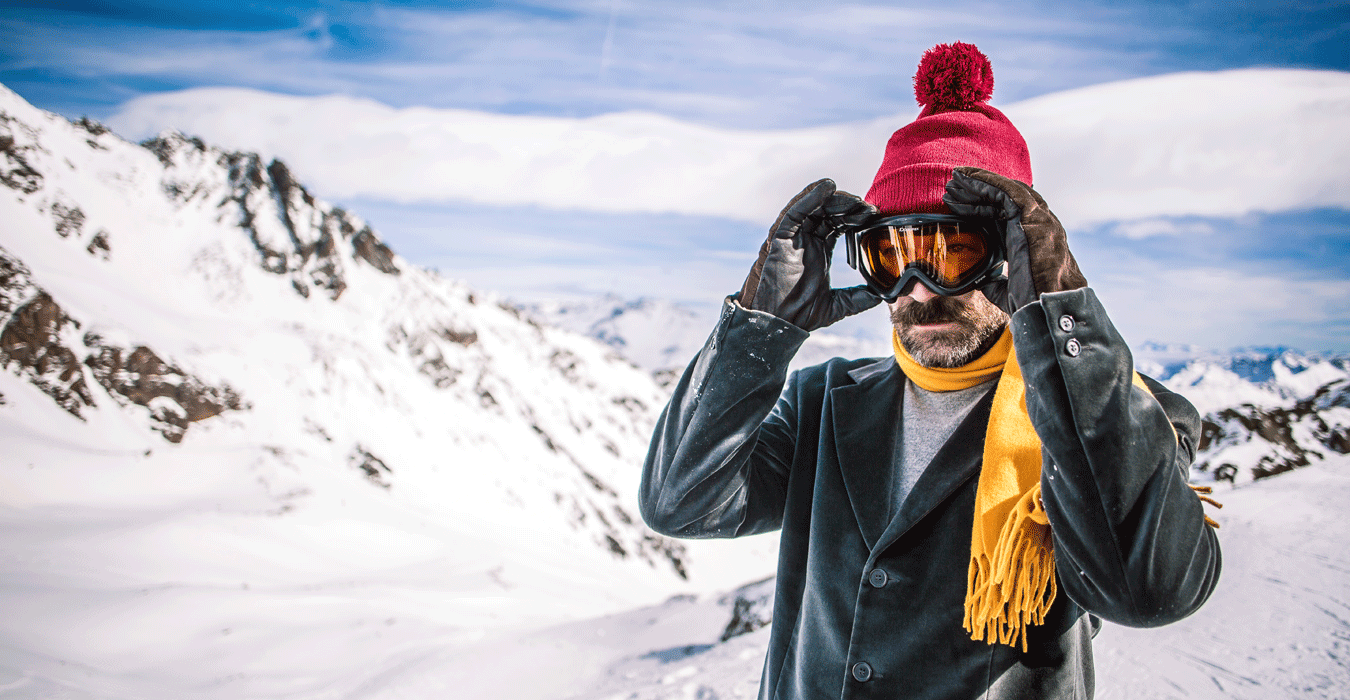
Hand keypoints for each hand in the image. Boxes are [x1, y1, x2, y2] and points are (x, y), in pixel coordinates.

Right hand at [739, 179, 881, 330]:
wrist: (778, 323)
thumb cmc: (799, 313)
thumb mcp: (838, 305)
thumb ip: (858, 298)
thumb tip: (881, 296)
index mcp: (819, 250)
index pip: (839, 223)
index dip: (856, 216)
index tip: (874, 217)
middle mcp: (806, 240)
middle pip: (829, 211)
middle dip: (849, 206)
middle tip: (868, 209)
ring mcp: (793, 237)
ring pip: (814, 207)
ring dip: (835, 199)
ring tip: (855, 201)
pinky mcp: (780, 238)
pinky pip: (795, 211)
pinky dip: (809, 197)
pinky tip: (826, 187)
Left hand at [942, 167, 1086, 314]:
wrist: (1046, 305)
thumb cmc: (1030, 301)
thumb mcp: (1004, 289)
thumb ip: (992, 281)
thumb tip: (976, 281)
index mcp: (1030, 239)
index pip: (1002, 215)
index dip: (978, 208)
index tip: (955, 205)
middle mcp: (1037, 225)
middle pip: (1003, 200)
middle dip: (975, 192)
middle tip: (950, 189)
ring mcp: (1038, 219)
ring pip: (1005, 192)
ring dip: (978, 183)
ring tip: (954, 179)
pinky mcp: (1033, 217)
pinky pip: (1008, 191)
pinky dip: (987, 181)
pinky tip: (967, 177)